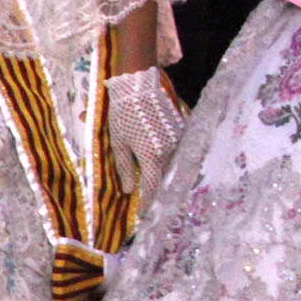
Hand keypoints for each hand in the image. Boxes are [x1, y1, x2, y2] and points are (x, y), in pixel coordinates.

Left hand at [106, 65, 184, 194]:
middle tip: (150, 198)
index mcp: (152, 156)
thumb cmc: (123, 115)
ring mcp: (179, 138)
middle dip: (158, 186)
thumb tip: (129, 190)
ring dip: (165, 169)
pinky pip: (178, 146)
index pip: (151, 186)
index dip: (147, 202)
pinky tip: (163, 154)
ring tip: (158, 178)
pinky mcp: (182, 127)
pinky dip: (171, 154)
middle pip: (164, 174)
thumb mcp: (118, 142)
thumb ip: (124, 167)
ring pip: (172, 160)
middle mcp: (170, 149)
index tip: (143, 214)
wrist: (139, 86)